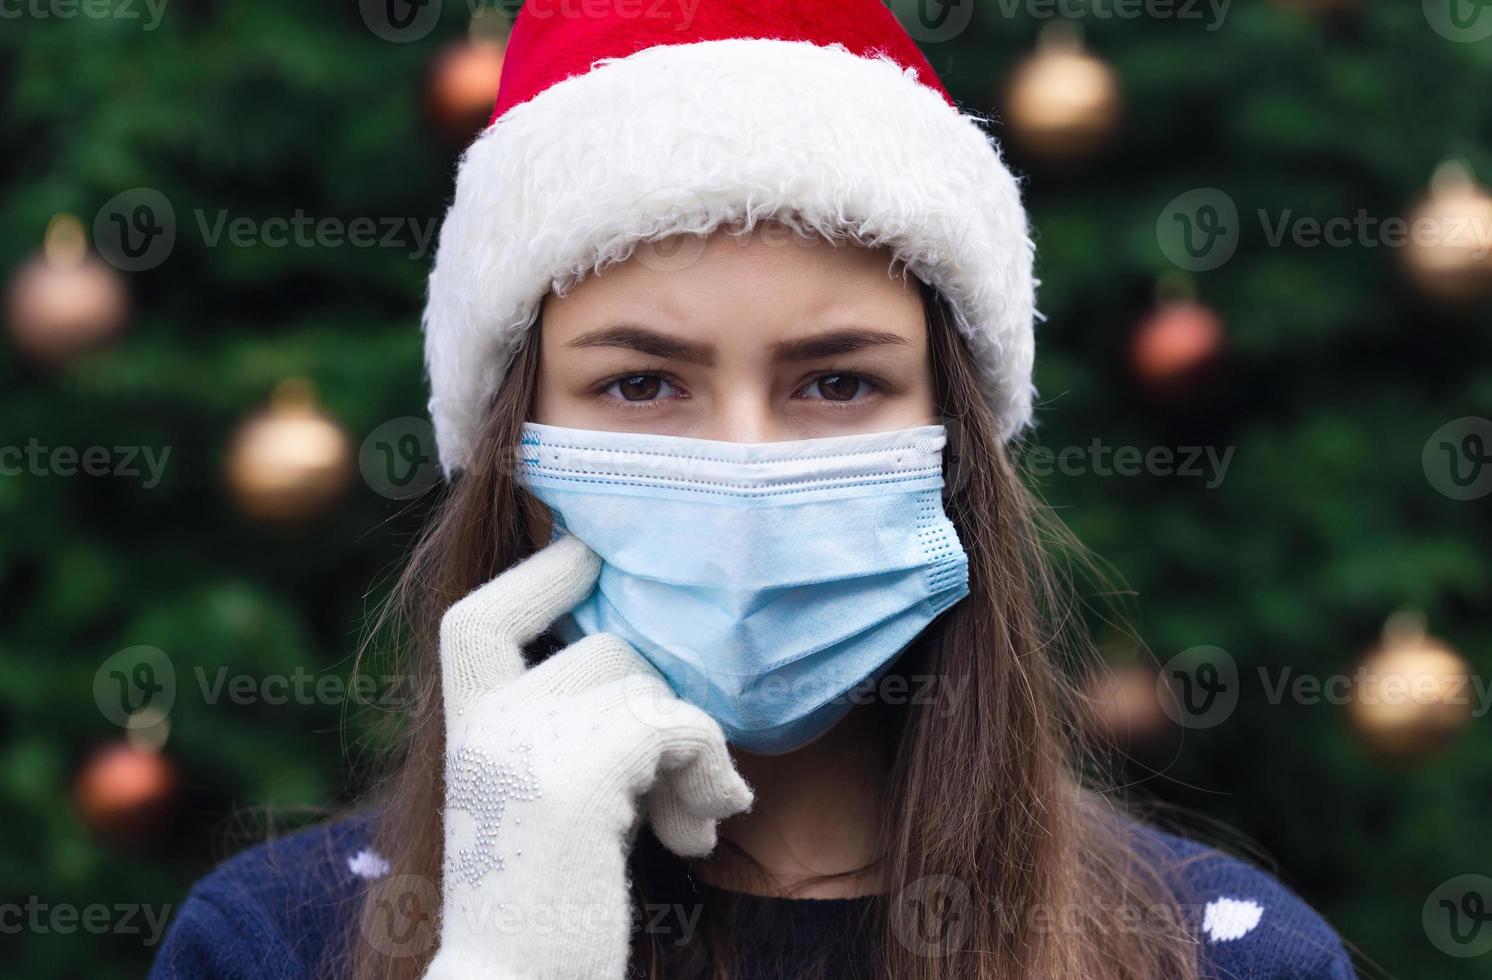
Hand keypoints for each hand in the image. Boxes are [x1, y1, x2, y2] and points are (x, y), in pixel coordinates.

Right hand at [423, 533, 752, 978]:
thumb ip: (570, 732)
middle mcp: (485, 727)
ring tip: (694, 818)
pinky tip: (700, 833)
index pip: (478, 619)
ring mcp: (525, 747)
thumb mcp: (545, 801)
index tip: (591, 553)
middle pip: (608, 648)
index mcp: (465, 731)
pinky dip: (708, 772)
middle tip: (689, 784)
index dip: (538, 576)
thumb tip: (655, 665)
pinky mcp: (577, 777)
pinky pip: (678, 725)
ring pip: (650, 684)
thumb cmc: (547, 909)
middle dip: (667, 704)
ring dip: (695, 750)